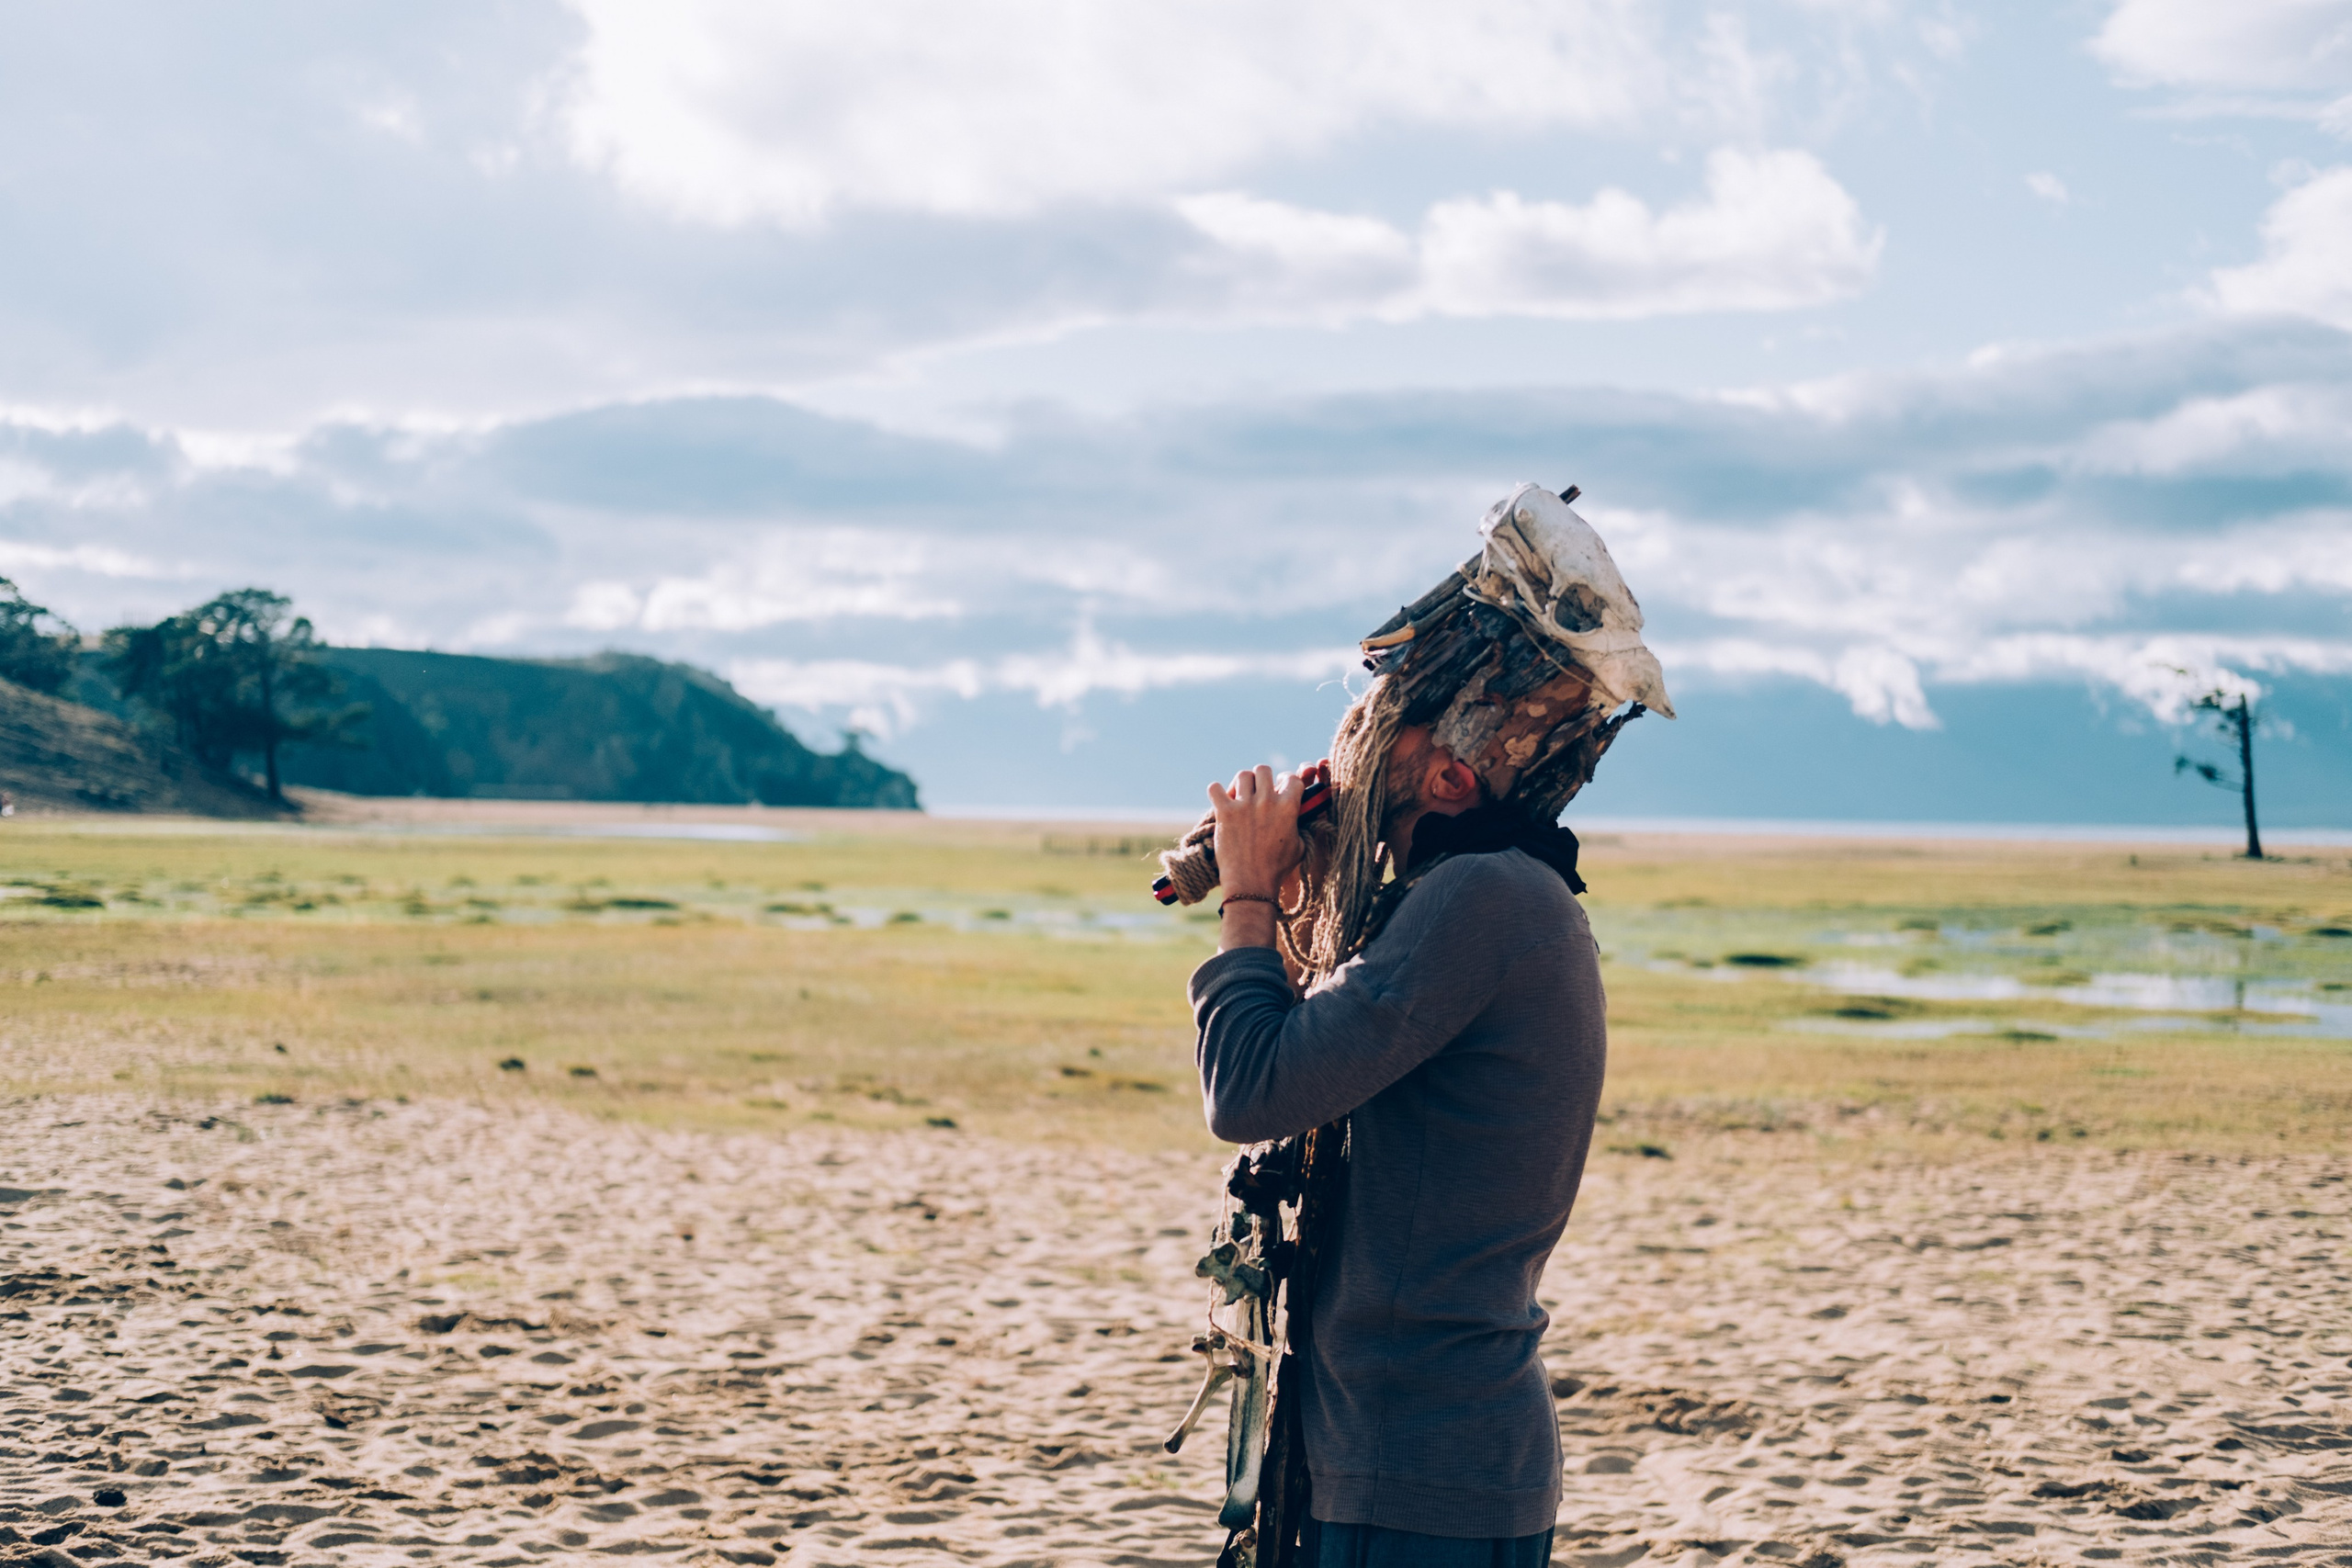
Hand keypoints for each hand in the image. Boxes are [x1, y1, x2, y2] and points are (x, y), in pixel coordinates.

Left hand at [1209, 764, 1305, 898]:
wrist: (1252, 884)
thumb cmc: (1277, 868)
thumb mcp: (1299, 846)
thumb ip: (1300, 825)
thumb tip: (1300, 816)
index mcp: (1288, 807)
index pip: (1292, 778)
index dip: (1286, 781)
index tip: (1280, 788)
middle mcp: (1267, 801)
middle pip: (1263, 770)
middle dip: (1261, 779)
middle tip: (1258, 792)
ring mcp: (1244, 806)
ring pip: (1242, 775)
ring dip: (1241, 784)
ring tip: (1240, 796)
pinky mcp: (1225, 813)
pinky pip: (1215, 788)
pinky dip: (1217, 792)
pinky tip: (1221, 801)